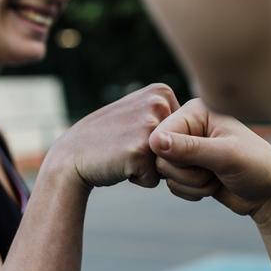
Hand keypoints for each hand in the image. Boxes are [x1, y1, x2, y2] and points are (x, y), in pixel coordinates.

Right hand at [48, 84, 179, 190]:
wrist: (71, 156)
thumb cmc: (107, 139)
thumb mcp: (138, 112)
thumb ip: (165, 112)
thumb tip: (199, 123)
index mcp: (161, 91)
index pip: (184, 131)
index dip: (161, 141)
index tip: (135, 132)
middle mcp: (158, 103)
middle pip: (180, 146)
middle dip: (158, 155)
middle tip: (127, 144)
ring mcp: (150, 126)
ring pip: (169, 163)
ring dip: (149, 167)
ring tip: (125, 154)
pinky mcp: (141, 152)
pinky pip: (155, 179)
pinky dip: (139, 179)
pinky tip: (120, 165)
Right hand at [148, 98, 270, 226]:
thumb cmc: (256, 167)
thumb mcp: (225, 156)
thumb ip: (189, 148)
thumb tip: (153, 141)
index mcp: (196, 112)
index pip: (159, 135)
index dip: (173, 157)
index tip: (201, 163)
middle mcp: (190, 127)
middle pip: (160, 157)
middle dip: (187, 173)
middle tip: (213, 172)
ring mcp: (189, 149)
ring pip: (166, 174)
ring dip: (191, 184)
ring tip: (216, 178)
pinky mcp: (189, 169)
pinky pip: (172, 184)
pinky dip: (191, 191)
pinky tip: (212, 185)